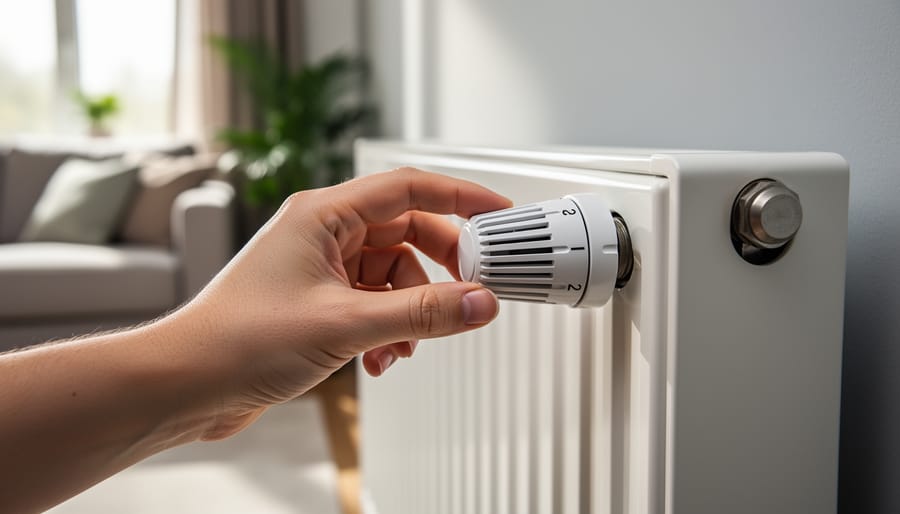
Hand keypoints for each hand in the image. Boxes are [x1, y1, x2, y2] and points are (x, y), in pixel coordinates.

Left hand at [173, 167, 511, 439]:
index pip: (408, 187)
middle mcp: (322, 234)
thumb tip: (478, 302)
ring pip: (393, 275)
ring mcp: (320, 268)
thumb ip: (422, 313)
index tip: (497, 213)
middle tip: (468, 293)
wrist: (187, 384)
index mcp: (323, 214)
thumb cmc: (238, 340)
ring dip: (409, 311)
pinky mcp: (318, 301)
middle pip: (406, 233)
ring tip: (403, 346)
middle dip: (439, 269)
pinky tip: (380, 358)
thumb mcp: (347, 323)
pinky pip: (373, 302)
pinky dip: (387, 328)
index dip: (459, 197)